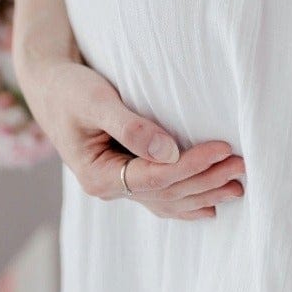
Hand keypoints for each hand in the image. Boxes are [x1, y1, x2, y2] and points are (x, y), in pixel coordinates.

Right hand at [17, 54, 246, 219]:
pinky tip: (210, 206)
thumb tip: (169, 152)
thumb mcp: (96, 101)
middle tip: (242, 165)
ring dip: (203, 193)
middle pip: (166, 193)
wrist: (49, 85)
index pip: (155, 178)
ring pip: (166, 199)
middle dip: (205, 180)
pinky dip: (185, 201)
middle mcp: (108, 187)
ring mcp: (116, 185)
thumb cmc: (70, 88)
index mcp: (97, 175)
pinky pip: (159, 196)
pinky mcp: (125, 175)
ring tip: (237, 187)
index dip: (191, 165)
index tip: (223, 148)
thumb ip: (131, 126)